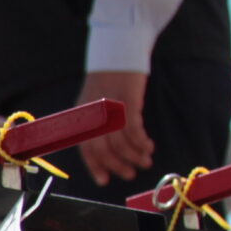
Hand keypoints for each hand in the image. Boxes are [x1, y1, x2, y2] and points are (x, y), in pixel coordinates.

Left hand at [77, 71, 155, 185]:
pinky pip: (134, 130)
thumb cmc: (109, 78)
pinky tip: (148, 147)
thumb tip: (107, 147)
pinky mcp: (128, 101)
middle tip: (130, 174)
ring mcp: (110, 108)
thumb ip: (97, 122)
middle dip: (117, 166)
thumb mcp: (95, 101)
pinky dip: (142, 142)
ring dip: (135, 156)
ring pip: (121, 142)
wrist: (118, 49)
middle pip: (103, 149)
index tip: (104, 181)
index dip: (94, 166)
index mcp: (82, 115)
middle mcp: (94, 114)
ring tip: (145, 161)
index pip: (85, 148)